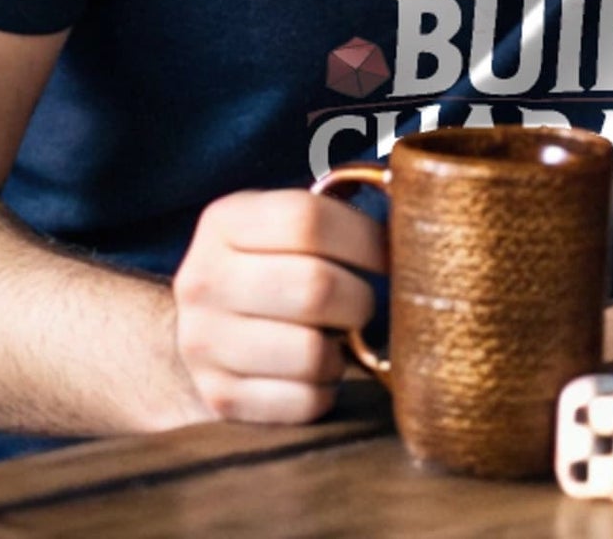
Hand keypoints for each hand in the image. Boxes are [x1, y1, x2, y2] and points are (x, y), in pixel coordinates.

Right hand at [171, 188, 385, 423]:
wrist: (200, 336)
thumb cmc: (269, 269)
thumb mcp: (279, 225)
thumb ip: (336, 211)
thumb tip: (412, 210)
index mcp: (224, 222)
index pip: (306, 220)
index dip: (364, 237)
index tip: (389, 254)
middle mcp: (203, 281)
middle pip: (315, 287)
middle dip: (359, 299)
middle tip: (363, 303)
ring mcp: (204, 345)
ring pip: (310, 353)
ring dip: (342, 350)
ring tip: (337, 337)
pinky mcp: (219, 400)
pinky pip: (302, 403)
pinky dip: (325, 390)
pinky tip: (317, 372)